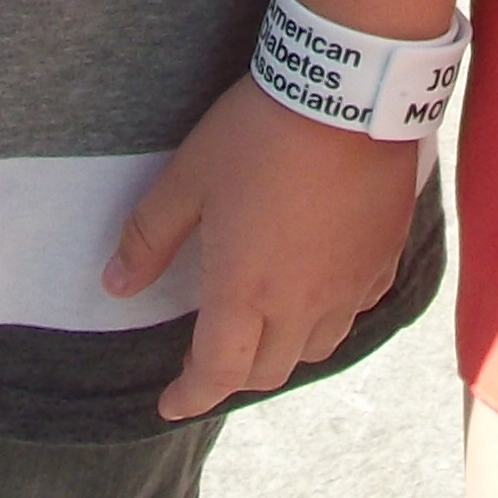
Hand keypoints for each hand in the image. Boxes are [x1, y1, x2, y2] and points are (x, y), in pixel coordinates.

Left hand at [104, 77, 419, 422]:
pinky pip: (355, 311)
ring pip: (316, 349)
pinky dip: (329, 316)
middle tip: (210, 357)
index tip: (171, 403)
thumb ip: (150, 236)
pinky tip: (317, 289)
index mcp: (245, 290)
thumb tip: (115, 285)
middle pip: (268, 371)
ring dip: (283, 351)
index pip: (216, 373)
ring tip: (262, 328)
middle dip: (233, 376)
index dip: (190, 397)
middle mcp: (300, 303)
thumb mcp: (189, 177)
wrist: (347, 93)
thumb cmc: (259, 133)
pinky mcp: (381, 259)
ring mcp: (348, 285)